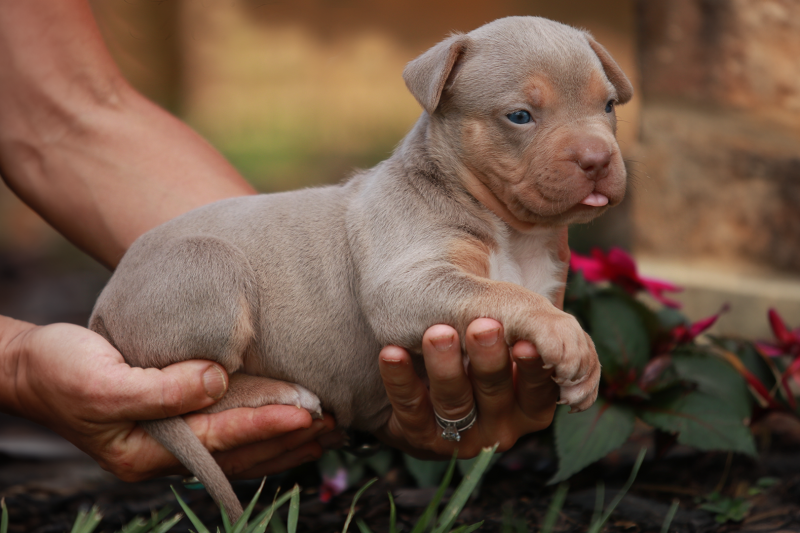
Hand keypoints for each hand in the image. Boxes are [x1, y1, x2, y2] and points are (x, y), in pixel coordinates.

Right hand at [1, 320, 334, 480]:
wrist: (33, 368)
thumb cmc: (62, 372)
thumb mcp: (103, 382)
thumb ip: (160, 388)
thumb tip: (215, 380)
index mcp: (145, 451)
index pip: (219, 440)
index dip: (263, 426)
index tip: (306, 413)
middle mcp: (165, 453)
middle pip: (238, 452)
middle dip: (287, 440)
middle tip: (335, 425)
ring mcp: (171, 442)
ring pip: (239, 448)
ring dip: (283, 440)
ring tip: (328, 428)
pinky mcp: (175, 423)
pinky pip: (228, 432)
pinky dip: (262, 428)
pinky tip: (290, 422)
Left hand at [376, 319, 557, 457]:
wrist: (427, 372)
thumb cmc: (481, 349)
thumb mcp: (513, 336)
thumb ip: (541, 329)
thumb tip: (561, 330)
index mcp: (531, 407)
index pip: (540, 391)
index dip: (534, 371)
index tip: (525, 345)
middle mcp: (501, 428)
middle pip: (495, 393)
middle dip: (488, 360)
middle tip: (482, 326)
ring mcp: (459, 437)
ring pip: (453, 403)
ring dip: (445, 367)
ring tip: (437, 333)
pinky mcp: (419, 437)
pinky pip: (409, 408)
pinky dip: (400, 379)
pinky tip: (392, 352)